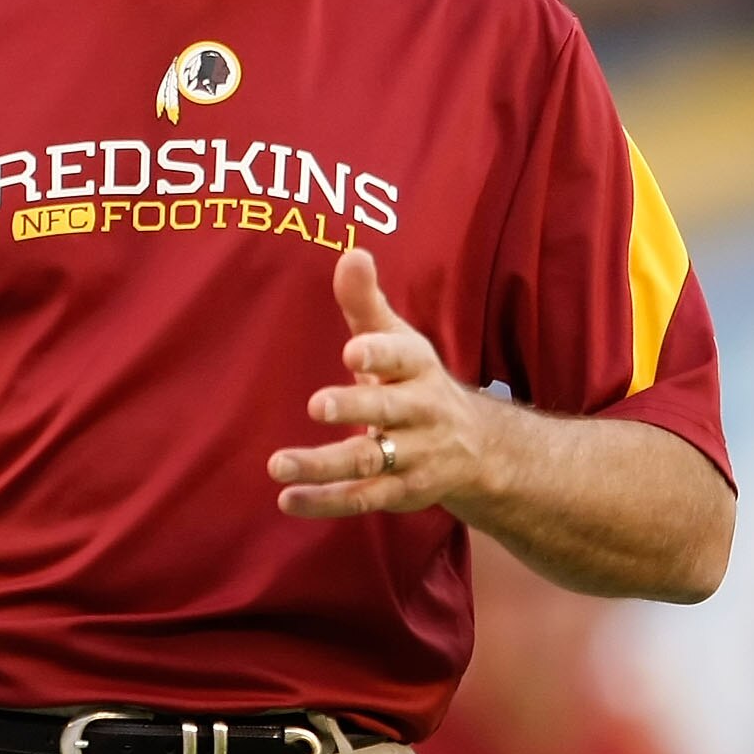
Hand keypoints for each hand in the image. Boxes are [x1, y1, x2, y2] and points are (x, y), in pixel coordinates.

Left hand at [268, 248, 497, 518]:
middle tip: (316, 405)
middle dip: (355, 408)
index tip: (353, 351)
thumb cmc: (415, 381)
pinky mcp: (401, 492)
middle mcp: (421, 413)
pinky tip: (289, 499)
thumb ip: (367, 302)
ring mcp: (413, 456)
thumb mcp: (398, 340)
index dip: (380, 354)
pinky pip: (363, 499)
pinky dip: (326, 502)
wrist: (476, 447)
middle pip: (388, 411)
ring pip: (368, 461)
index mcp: (417, 369)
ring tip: (277, 464)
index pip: (402, 358)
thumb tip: (351, 252)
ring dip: (323, 465)